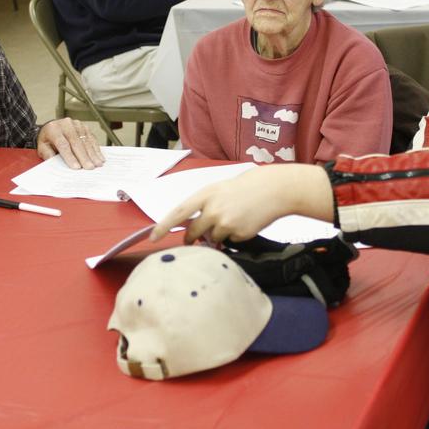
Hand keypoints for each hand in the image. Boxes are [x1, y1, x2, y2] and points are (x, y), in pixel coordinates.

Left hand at [37, 117, 104, 168]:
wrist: (53, 128)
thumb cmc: (48, 140)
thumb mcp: (42, 147)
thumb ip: (49, 155)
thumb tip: (58, 164)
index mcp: (53, 129)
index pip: (63, 144)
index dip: (70, 156)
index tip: (76, 167)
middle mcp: (66, 124)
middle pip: (76, 142)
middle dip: (84, 156)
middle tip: (89, 167)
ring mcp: (77, 125)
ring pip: (86, 140)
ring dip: (92, 154)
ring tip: (97, 164)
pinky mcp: (85, 127)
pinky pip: (92, 139)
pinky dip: (96, 149)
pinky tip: (100, 157)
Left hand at [148, 164, 333, 244]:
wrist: (275, 189)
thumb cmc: (247, 187)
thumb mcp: (221, 190)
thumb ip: (206, 206)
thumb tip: (195, 229)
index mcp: (206, 194)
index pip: (178, 212)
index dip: (163, 225)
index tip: (153, 237)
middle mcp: (212, 209)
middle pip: (193, 232)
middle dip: (193, 238)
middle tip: (195, 238)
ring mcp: (225, 222)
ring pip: (213, 238)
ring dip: (219, 234)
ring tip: (235, 218)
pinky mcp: (239, 233)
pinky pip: (231, 241)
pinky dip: (235, 236)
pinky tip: (246, 222)